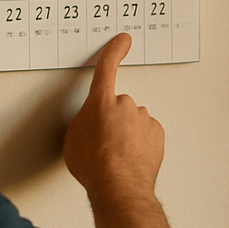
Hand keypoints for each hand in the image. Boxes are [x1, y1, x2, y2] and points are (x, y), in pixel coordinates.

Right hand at [63, 34, 163, 204]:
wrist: (119, 186)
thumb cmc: (94, 166)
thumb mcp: (72, 139)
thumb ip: (83, 120)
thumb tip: (90, 121)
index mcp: (100, 102)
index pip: (106, 68)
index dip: (114, 52)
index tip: (123, 40)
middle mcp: (125, 105)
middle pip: (118, 105)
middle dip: (112, 119)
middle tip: (103, 142)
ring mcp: (143, 119)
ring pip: (134, 120)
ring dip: (127, 133)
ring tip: (116, 155)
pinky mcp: (156, 133)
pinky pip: (146, 133)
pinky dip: (140, 142)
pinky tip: (130, 157)